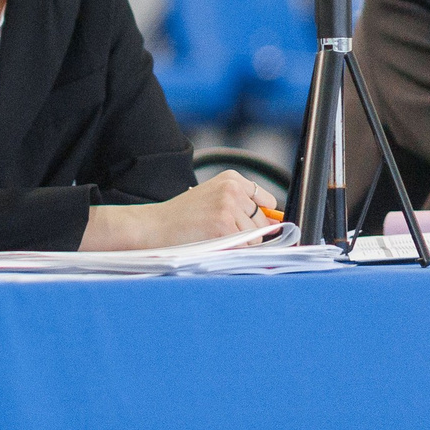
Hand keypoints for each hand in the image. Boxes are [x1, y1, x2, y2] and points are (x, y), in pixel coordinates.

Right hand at [83, 170, 278, 251]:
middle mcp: (233, 189)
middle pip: (262, 223)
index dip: (258, 218)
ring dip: (239, 244)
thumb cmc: (181, 217)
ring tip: (212, 237)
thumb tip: (275, 224)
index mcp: (231, 179)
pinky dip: (232, 251)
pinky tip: (211, 243)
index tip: (248, 225)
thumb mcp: (212, 199)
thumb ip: (242, 207)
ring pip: (255, 238)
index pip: (267, 201)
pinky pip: (244, 247)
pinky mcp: (225, 226)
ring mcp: (229, 207)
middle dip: (248, 234)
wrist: (153, 226)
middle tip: (219, 234)